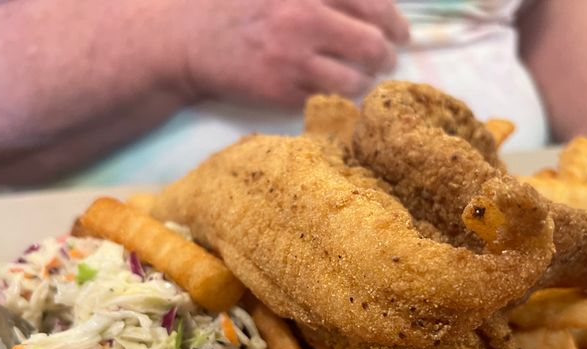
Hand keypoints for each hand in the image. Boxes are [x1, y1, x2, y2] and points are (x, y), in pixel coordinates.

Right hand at [163, 0, 408, 105]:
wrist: (186, 38)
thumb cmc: (236, 4)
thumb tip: (371, 4)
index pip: (373, 3)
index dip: (394, 20)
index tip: (399, 32)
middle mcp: (305, 18)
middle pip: (372, 44)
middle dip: (386, 55)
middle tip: (385, 59)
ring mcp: (294, 58)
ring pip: (356, 80)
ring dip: (364, 82)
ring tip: (361, 79)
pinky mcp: (282, 91)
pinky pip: (328, 101)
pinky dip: (337, 99)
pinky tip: (332, 92)